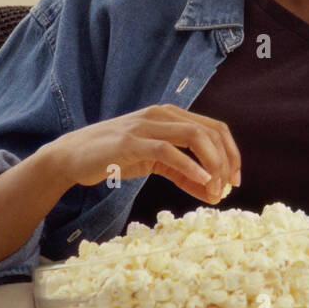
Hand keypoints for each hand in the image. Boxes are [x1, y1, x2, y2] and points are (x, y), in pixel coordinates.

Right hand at [45, 104, 241, 202]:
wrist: (73, 156)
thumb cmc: (116, 157)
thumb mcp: (156, 163)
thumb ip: (184, 174)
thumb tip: (214, 192)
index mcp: (171, 115)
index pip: (214, 128)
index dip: (231, 153)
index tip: (235, 180)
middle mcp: (162, 114)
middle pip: (209, 131)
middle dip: (225, 161)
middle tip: (228, 188)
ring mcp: (146, 126)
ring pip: (194, 136)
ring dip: (212, 164)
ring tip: (216, 189)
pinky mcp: (131, 142)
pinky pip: (168, 150)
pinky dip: (190, 166)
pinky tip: (202, 182)